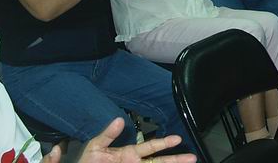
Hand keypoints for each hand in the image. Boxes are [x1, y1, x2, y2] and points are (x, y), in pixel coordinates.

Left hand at [42, 117, 195, 162]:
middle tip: (192, 157)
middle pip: (159, 161)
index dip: (164, 143)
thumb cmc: (85, 162)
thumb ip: (108, 134)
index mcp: (128, 153)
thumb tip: (120, 119)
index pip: (150, 147)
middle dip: (175, 159)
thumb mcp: (95, 146)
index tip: (178, 139)